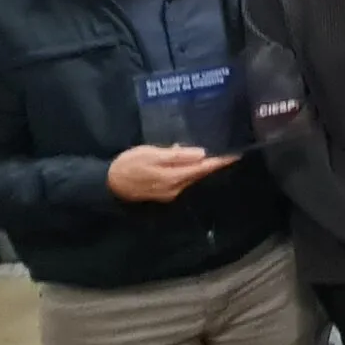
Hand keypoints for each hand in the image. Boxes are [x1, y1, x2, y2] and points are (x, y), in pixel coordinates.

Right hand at [107, 144, 234, 202]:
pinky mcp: (165, 192)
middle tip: (229, 152)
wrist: (109, 184)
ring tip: (215, 154)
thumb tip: (201, 153)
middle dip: (214, 164)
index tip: (235, 154)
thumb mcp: (151, 154)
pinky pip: (183, 179)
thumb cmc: (129, 165)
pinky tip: (191, 161)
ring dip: (202, 167)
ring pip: (192, 177)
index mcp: (175, 177)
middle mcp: (177, 187)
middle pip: (200, 174)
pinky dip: (190, 170)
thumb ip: (177, 155)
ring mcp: (171, 192)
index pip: (203, 168)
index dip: (220, 161)